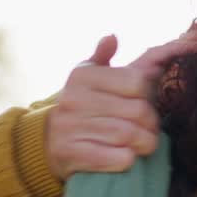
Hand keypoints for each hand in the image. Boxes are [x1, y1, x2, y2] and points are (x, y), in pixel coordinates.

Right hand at [46, 27, 196, 181]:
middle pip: (138, 111)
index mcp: (83, 77)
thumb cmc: (79, 107)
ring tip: (145, 144)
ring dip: (145, 143)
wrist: (45, 143)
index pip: (137, 82)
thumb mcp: (86, 78)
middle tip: (151, 129)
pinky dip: (129, 159)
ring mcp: (71, 127)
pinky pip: (119, 158)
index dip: (149, 95)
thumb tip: (112, 37)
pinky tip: (128, 157)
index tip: (146, 103)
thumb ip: (102, 58)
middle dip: (151, 123)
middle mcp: (75, 99)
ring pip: (130, 135)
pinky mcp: (72, 154)